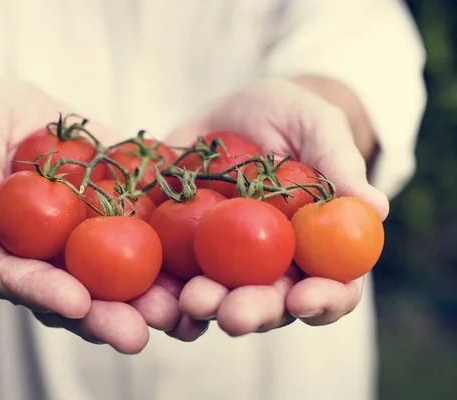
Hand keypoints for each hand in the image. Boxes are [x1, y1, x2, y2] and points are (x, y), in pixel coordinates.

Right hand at [0, 78, 183, 352]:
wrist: (22, 118)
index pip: (14, 276)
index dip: (42, 292)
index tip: (74, 303)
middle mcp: (42, 258)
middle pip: (69, 297)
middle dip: (103, 318)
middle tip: (135, 335)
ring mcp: (81, 246)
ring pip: (111, 285)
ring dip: (144, 304)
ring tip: (177, 315)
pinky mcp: (114, 226)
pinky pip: (141, 249)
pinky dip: (169, 268)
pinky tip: (198, 278)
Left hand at [165, 77, 388, 336]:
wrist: (237, 111)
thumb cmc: (292, 117)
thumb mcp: (318, 127)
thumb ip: (340, 165)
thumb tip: (375, 209)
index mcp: (315, 248)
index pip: (330, 288)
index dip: (323, 300)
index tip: (304, 299)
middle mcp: (271, 266)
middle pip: (268, 304)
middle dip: (253, 312)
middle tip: (233, 315)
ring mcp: (225, 262)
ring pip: (218, 298)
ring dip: (204, 309)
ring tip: (187, 304)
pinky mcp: (183, 249)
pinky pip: (171, 277)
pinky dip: (161, 291)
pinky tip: (149, 296)